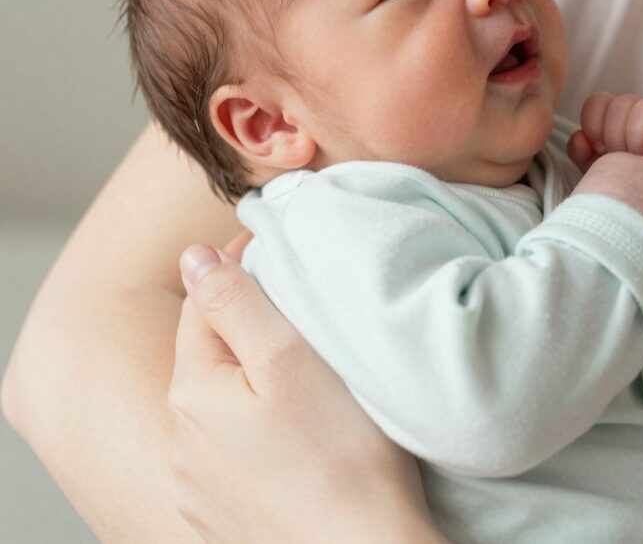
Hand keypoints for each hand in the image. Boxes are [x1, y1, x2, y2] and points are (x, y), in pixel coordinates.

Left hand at [169, 233, 445, 543]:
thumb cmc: (339, 456)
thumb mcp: (290, 359)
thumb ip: (238, 303)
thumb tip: (194, 258)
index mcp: (194, 392)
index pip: (204, 303)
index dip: (240, 265)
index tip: (280, 245)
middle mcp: (182, 442)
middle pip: (210, 356)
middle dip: (247, 325)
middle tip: (302, 304)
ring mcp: (199, 486)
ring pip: (222, 407)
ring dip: (252, 382)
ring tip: (307, 372)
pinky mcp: (225, 517)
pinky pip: (234, 454)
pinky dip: (259, 432)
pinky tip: (298, 436)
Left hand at [568, 93, 642, 241]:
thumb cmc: (638, 187)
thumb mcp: (605, 172)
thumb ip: (585, 155)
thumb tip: (579, 138)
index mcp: (620, 114)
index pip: (597, 101)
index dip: (594, 127)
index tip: (601, 152)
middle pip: (620, 105)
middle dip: (618, 140)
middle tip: (628, 164)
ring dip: (640, 142)